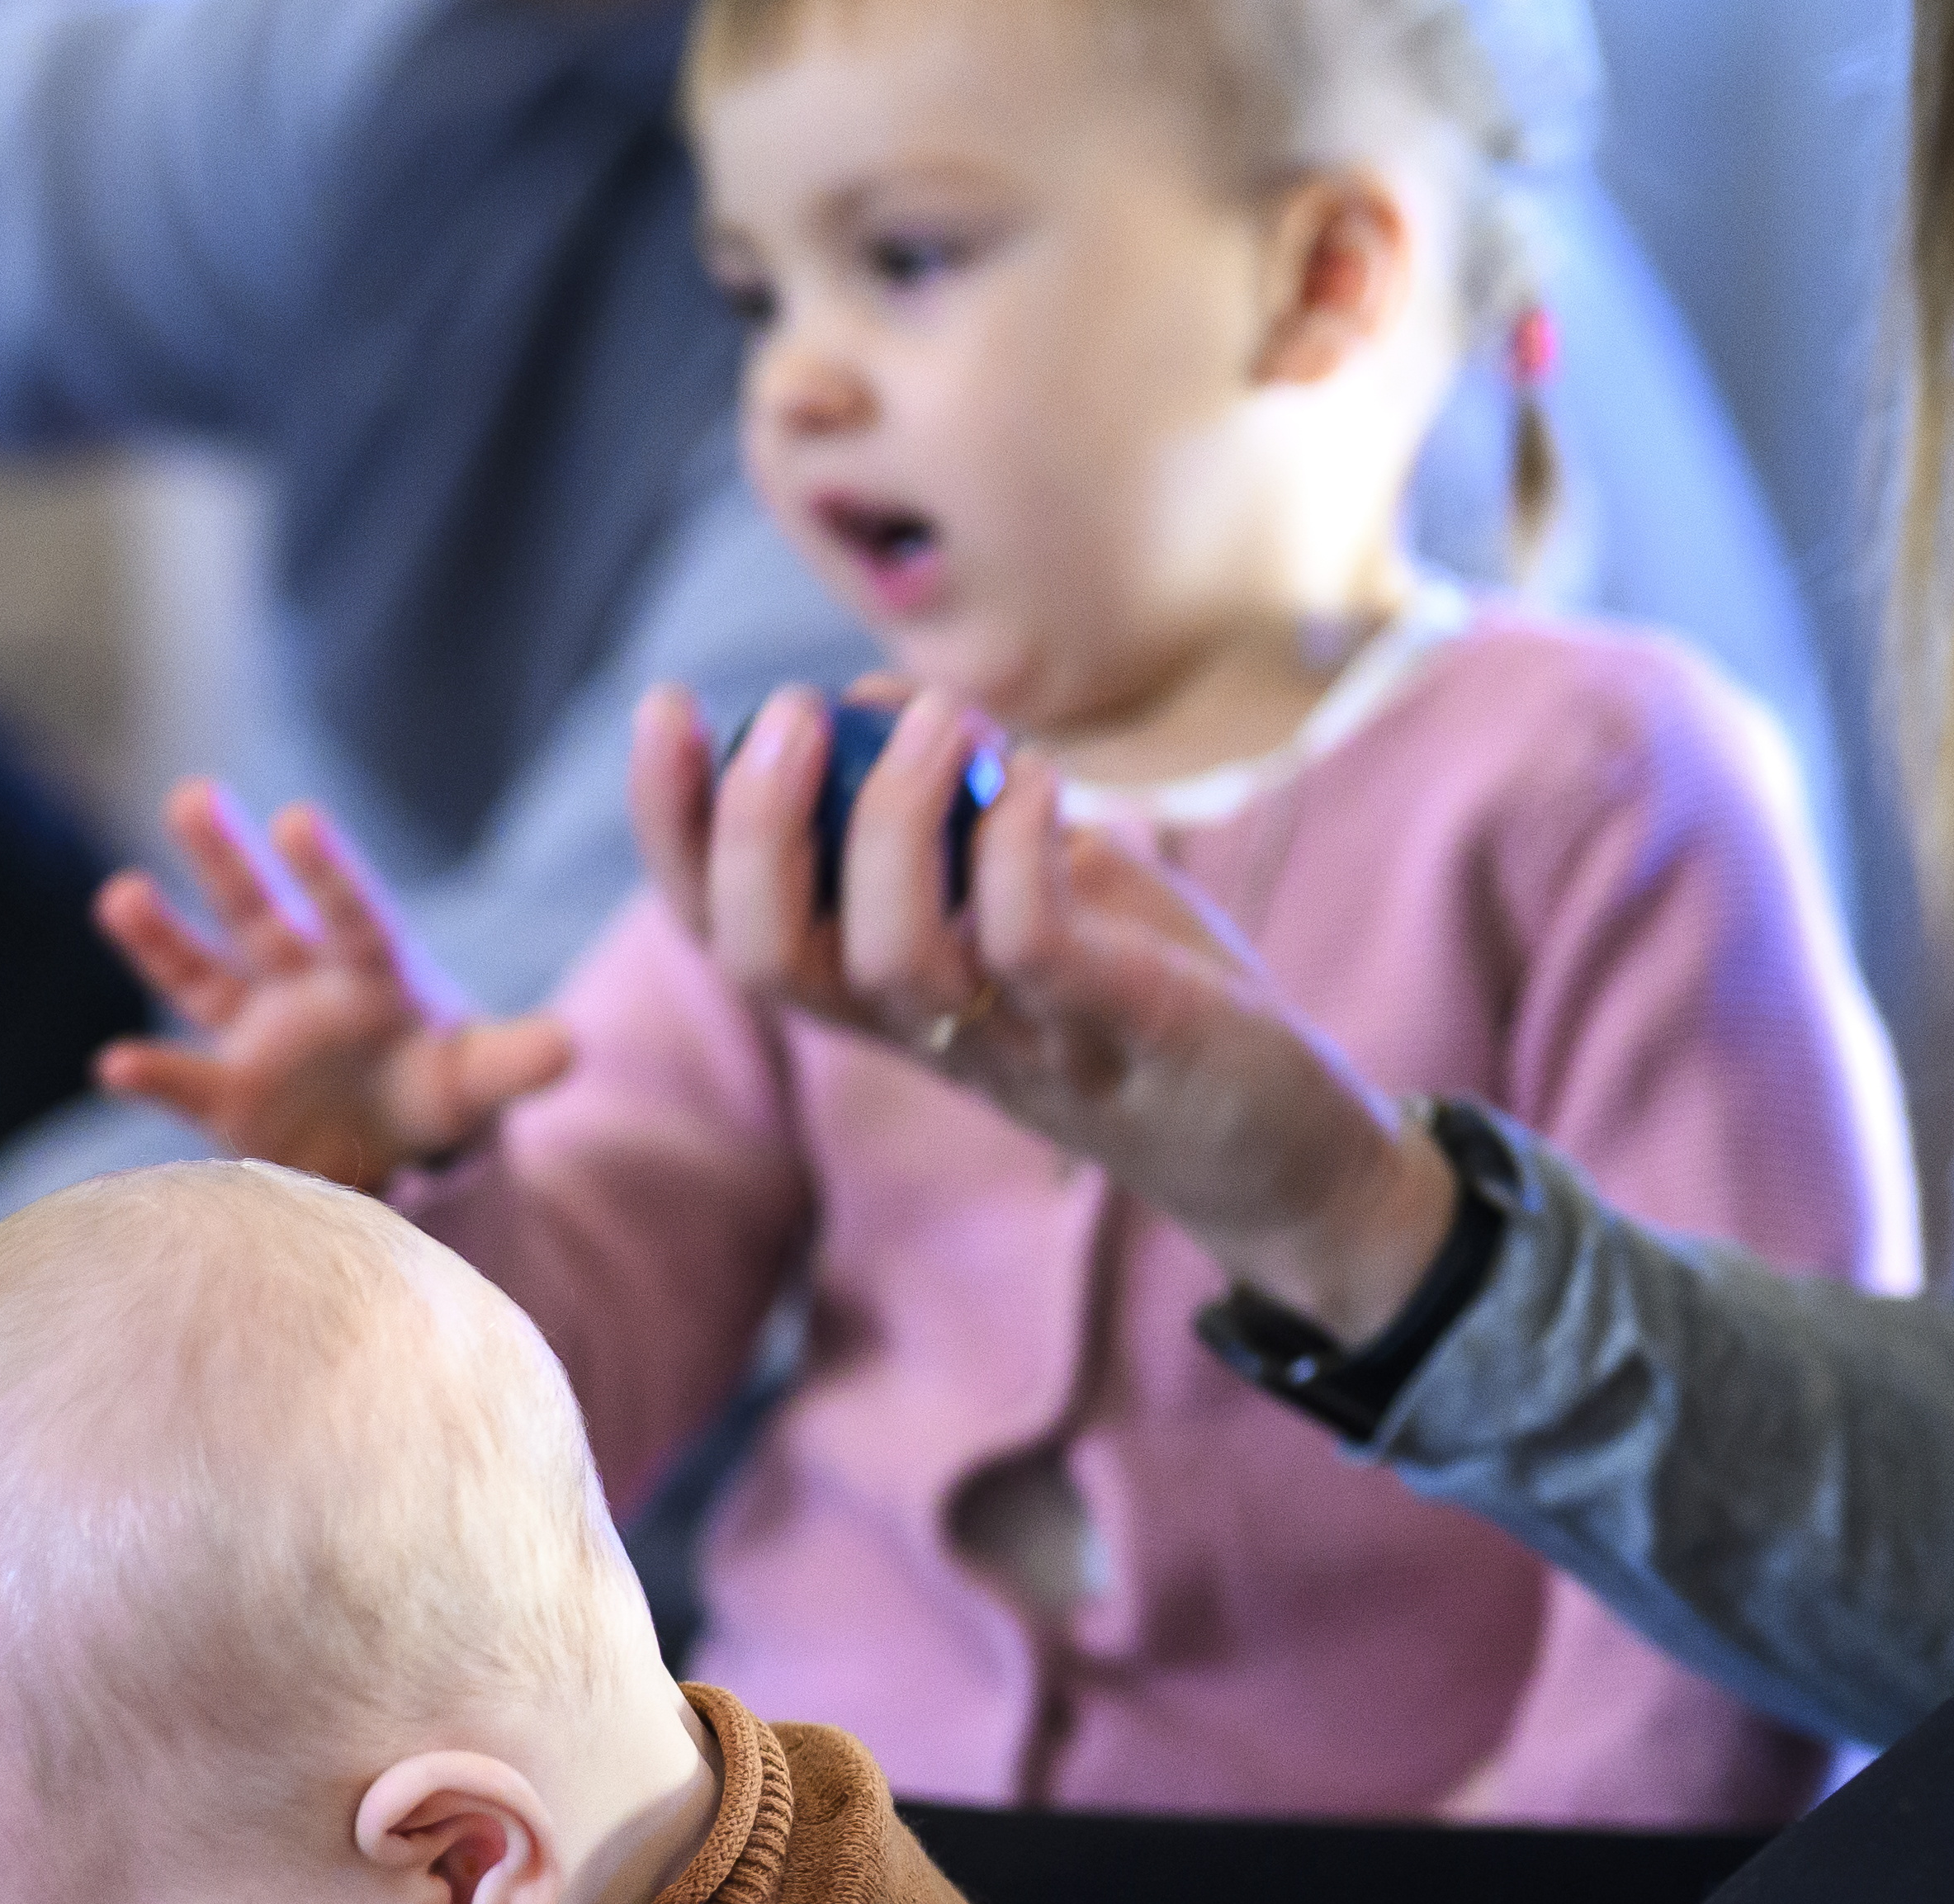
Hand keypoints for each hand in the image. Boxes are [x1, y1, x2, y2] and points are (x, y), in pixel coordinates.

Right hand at [92, 783, 572, 1188]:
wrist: (388, 1141)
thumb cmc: (435, 1085)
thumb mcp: (480, 1076)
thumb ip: (516, 1060)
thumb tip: (572, 1045)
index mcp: (372, 969)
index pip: (352, 914)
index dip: (326, 872)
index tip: (296, 819)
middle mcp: (303, 983)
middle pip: (262, 913)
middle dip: (227, 861)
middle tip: (193, 794)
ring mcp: (256, 1033)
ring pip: (202, 975)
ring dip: (160, 939)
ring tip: (120, 894)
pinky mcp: (224, 1093)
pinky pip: (185, 1080)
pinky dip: (151, 1075)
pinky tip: (113, 1064)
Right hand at [652, 680, 1459, 1340]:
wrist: (1286, 1153)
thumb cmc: (1154, 1004)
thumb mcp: (1049, 888)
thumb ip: (963, 809)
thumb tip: (881, 700)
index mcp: (888, 996)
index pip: (731, 929)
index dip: (674, 830)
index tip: (667, 712)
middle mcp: (928, 1032)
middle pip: (770, 960)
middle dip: (749, 831)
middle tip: (792, 713)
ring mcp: (1021, 1042)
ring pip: (887, 960)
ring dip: (894, 818)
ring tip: (947, 718)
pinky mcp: (1120, 1034)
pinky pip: (1030, 950)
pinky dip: (1018, 850)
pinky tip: (1042, 780)